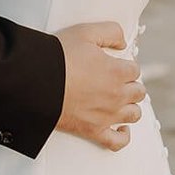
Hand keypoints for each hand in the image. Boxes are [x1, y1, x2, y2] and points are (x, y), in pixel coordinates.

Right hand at [55, 22, 145, 151]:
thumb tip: (122, 43)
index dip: (124, 65)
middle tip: (115, 80)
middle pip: (138, 92)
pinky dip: (123, 136)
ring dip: (129, 106)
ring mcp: (107, 116)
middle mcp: (117, 95)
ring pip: (134, 114)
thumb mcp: (86, 32)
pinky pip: (118, 142)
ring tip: (119, 100)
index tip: (114, 64)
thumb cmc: (60, 56)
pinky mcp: (94, 131)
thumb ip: (111, 32)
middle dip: (129, 84)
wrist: (36, 81)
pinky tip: (121, 129)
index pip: (134, 70)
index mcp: (117, 71)